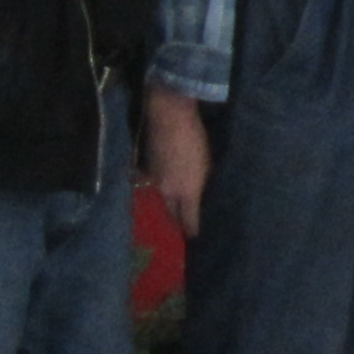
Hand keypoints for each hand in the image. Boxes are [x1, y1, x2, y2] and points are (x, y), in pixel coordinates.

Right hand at [141, 86, 211, 237]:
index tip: (197, 238)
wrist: (168, 115)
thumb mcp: (208, 163)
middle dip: (180, 223)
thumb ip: (203, 184)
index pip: (189, 221)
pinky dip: (162, 189)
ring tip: (179, 208)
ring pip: (163, 200)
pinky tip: (166, 186)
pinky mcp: (146, 168)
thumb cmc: (196, 138)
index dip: (193, 231)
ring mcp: (154, 180)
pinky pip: (154, 185)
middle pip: (173, 215)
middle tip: (187, 227)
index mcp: (186, 191)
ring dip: (171, 206)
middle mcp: (167, 191)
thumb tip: (203, 197)